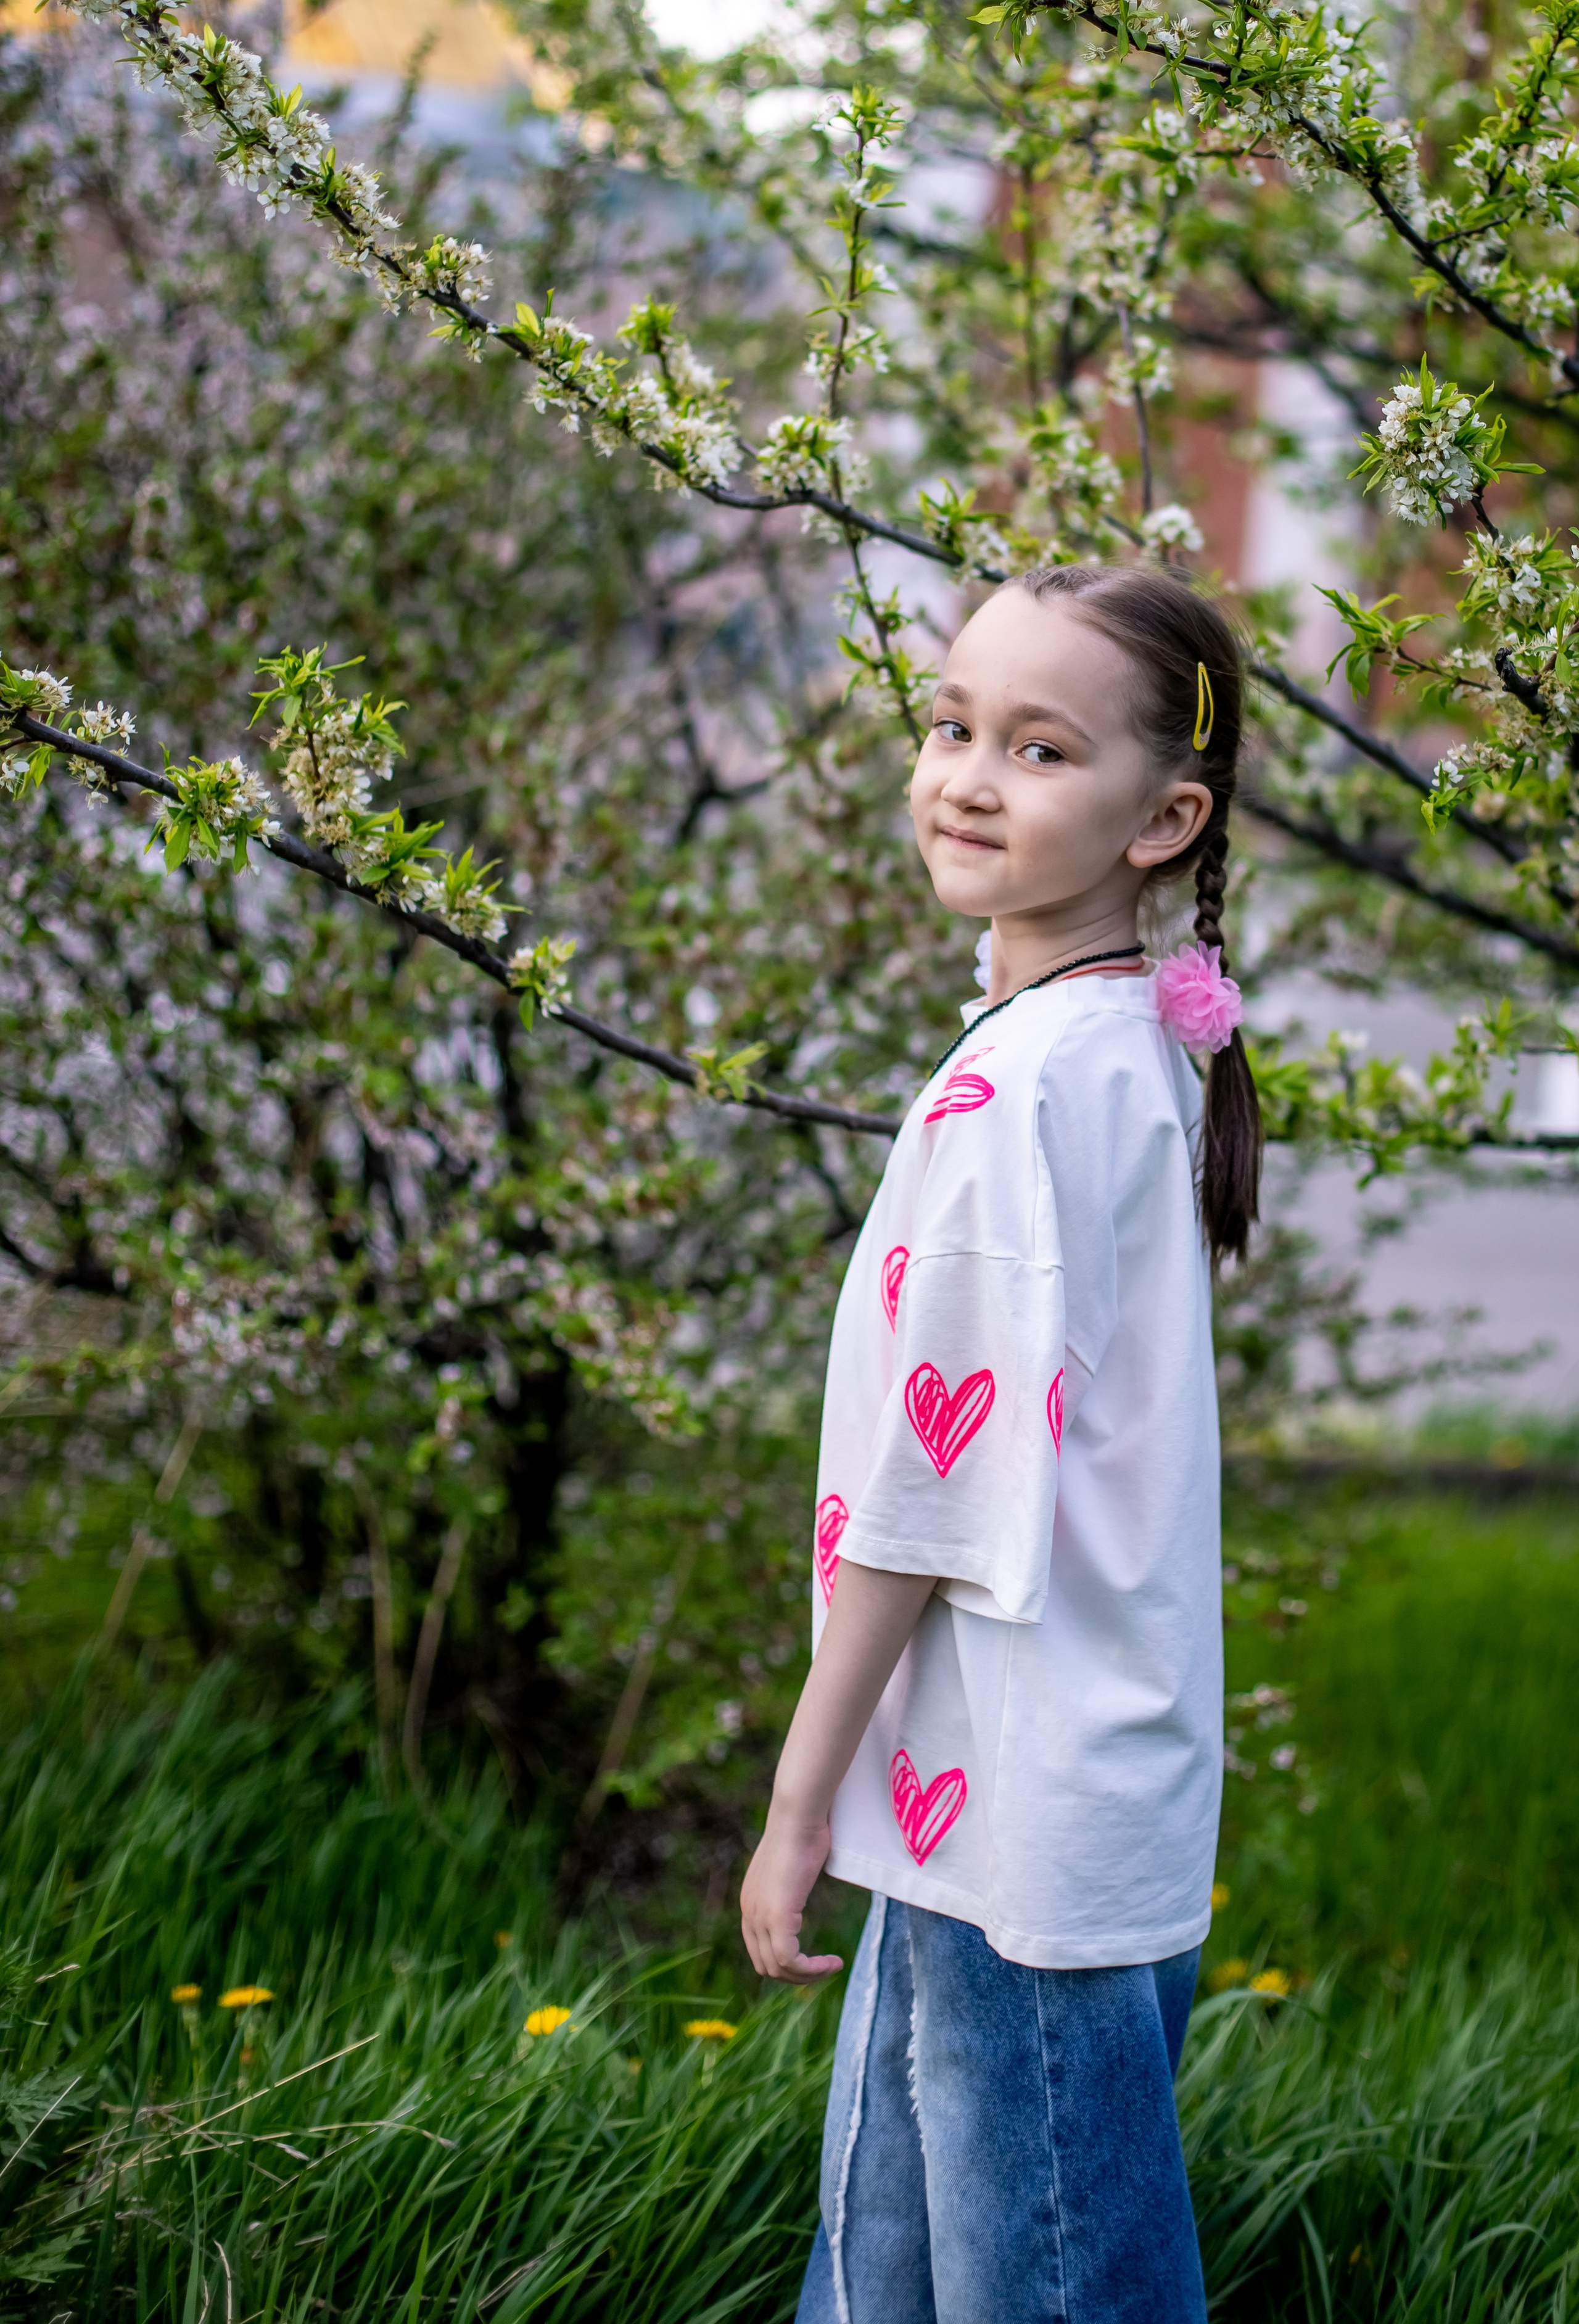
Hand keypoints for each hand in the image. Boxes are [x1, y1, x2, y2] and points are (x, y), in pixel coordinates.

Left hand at [740, 1804, 843, 1983]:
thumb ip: (789, 1885)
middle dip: (796, 1975)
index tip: (812, 1959)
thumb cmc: (803, 1832)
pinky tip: (833, 1962)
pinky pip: (790, 1960)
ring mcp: (760, 1916)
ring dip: (808, 1975)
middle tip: (824, 1967)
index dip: (785, 1962)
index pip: (759, 1950)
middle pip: (765, 1966)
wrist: (798, 1816)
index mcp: (751, 1902)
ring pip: (777, 1969)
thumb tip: (801, 1885)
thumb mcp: (791, 1867)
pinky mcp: (777, 1917)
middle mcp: (749, 1912)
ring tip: (833, 1966)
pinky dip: (812, 1969)